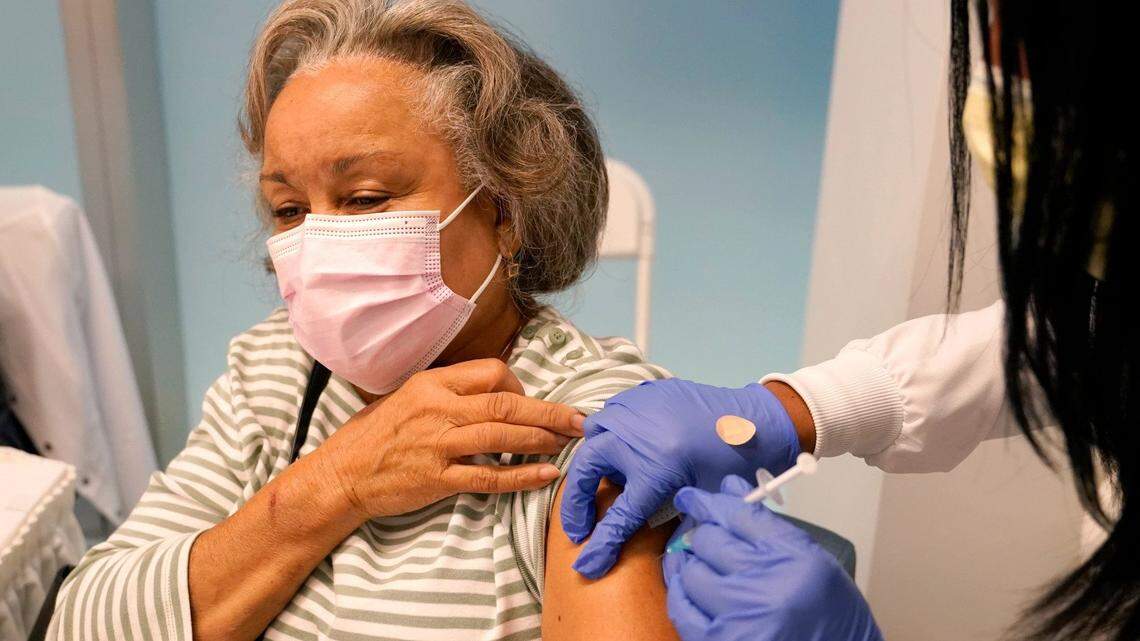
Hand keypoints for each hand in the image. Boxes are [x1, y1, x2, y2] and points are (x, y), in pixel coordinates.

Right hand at [315, 358, 582, 521]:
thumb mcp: (408, 397)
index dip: (520, 386)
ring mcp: (438, 445)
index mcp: (432, 384)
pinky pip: (489, 477)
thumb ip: (449, 392)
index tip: (531, 402)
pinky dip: (521, 476)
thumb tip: (495, 391)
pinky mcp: (437, 479)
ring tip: (569, 442)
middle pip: (506, 403)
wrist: (342, 475)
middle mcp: (438, 409)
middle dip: (550, 411)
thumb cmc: (376, 435)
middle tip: (582, 420)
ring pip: (502, 436)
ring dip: (542, 439)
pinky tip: (546, 475)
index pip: (491, 372)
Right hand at [561, 379, 799, 577]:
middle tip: (580, 526)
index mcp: (656, 468)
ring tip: (605, 483)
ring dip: (592, 462)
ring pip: (594, 435)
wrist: (757, 420)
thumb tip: (647, 552)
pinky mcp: (643, 393)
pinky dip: (611, 434)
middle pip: (587, 469)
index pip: (619, 516)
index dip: (601, 544)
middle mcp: (637, 435)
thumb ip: (668, 525)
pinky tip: (626, 449)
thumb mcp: (702, 499)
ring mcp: (636, 409)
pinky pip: (613, 413)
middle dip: (577, 502)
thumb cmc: (735, 462)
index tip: (586, 563)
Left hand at [663, 476, 881, 640]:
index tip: (694, 498)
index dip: (711, 502)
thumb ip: (770, 528)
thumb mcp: (814, 564)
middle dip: (705, 536)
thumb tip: (729, 489)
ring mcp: (738, 621)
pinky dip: (682, 594)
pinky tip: (690, 588)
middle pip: (711, 540)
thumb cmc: (832, 618)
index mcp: (796, 561)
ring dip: (694, 566)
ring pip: (692, 572)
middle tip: (708, 540)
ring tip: (704, 567)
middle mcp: (766, 589)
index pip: (740, 515)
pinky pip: (682, 609)